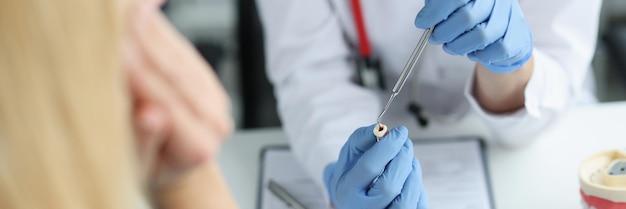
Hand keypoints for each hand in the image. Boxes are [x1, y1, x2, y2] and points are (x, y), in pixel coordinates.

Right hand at [124, 0, 232, 188]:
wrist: (168, 166)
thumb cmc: (148, 169)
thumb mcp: (136, 165)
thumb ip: (144, 139)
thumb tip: (152, 116)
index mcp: (199, 147)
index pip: (165, 102)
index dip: (138, 74)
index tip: (114, 52)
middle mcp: (215, 120)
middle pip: (174, 74)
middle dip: (141, 46)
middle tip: (114, 24)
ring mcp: (215, 97)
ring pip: (178, 56)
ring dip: (149, 31)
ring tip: (124, 13)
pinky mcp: (207, 77)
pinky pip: (181, 48)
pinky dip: (158, 31)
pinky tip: (140, 13)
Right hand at [323, 124, 427, 208]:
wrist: (353, 200)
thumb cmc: (354, 175)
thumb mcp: (349, 156)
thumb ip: (361, 139)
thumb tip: (381, 129)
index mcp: (347, 189)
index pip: (369, 167)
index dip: (387, 146)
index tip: (400, 132)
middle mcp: (361, 208)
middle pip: (388, 186)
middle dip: (402, 160)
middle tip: (406, 144)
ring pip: (405, 200)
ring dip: (413, 175)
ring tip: (409, 161)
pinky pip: (416, 208)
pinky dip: (417, 190)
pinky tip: (410, 179)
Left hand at [414, 0, 532, 72]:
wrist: (505, 32)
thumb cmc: (473, 16)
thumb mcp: (454, 5)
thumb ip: (439, 6)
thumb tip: (425, 18)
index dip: (435, 12)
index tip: (422, 22)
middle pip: (466, 17)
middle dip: (444, 32)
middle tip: (435, 37)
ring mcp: (510, 15)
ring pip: (481, 35)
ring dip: (459, 46)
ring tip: (451, 46)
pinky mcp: (518, 35)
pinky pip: (497, 49)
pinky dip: (480, 55)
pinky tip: (472, 51)